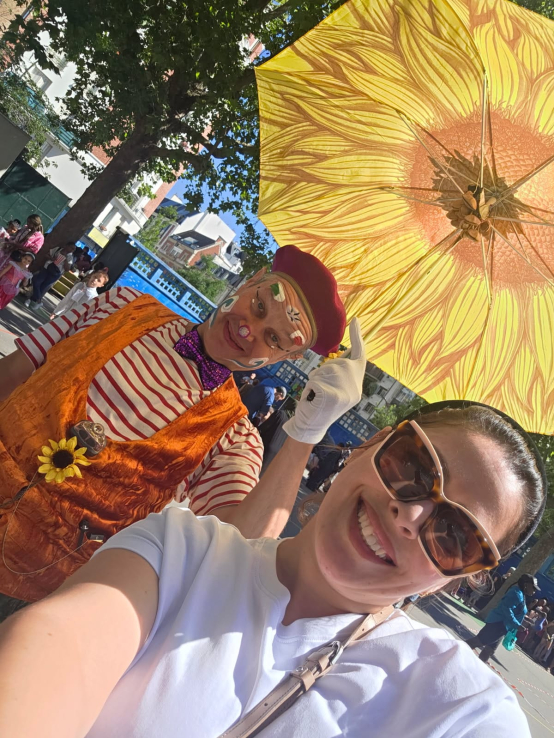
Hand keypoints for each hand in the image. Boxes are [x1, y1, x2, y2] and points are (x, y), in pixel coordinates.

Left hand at [283, 318, 365, 444]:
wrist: (311, 427)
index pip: (360, 356)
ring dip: (315, 380)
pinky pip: (316, 379)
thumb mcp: (333, 388)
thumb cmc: (317, 404)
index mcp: (357, 384)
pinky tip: (312, 399)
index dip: (357, 337)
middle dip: (323, 372)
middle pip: (337, 362)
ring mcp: (346, 392)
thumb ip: (339, 373)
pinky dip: (310, 387)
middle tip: (320, 391)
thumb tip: (339, 357)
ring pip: (324, 371)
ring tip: (316, 396)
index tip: (356, 320)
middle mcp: (355, 388)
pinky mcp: (333, 396)